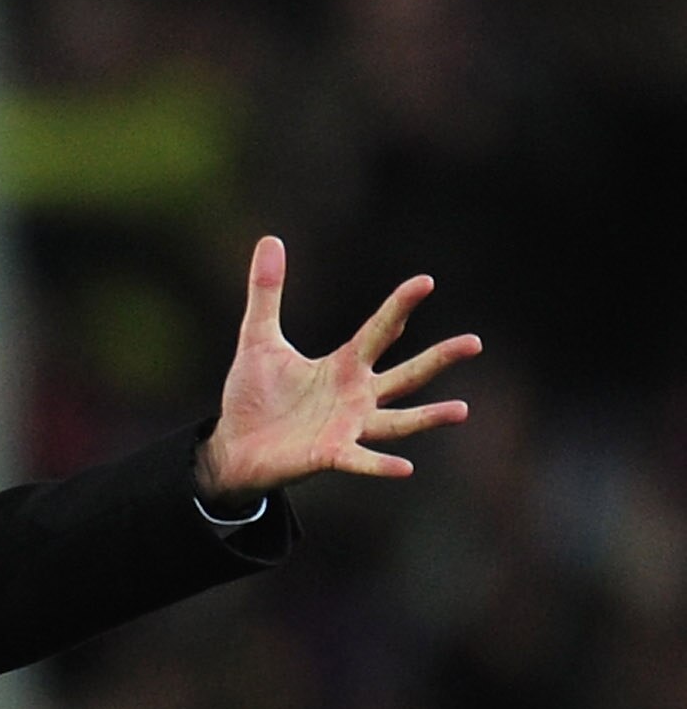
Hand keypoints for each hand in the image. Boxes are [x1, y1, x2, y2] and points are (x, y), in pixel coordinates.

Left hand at [195, 236, 477, 499]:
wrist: (232, 447)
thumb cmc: (253, 397)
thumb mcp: (258, 339)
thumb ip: (266, 293)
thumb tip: (269, 239)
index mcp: (344, 366)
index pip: (380, 330)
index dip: (400, 306)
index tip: (425, 282)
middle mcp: (355, 396)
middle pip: (406, 375)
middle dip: (438, 359)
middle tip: (475, 342)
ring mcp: (346, 428)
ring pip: (396, 421)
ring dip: (427, 417)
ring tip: (462, 410)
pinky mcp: (328, 456)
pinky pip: (359, 460)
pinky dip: (380, 465)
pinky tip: (405, 468)